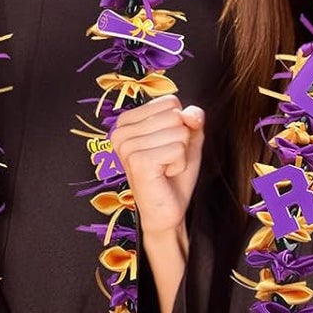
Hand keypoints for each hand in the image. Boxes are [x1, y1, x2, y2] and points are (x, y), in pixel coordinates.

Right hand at [110, 95, 203, 237]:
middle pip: (174, 116)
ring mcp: (126, 146)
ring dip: (180, 154)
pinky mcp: (137, 161)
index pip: (169, 102)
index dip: (179, 125)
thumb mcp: (186, 140)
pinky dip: (179, 164)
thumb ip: (191, 119)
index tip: (165, 147)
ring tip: (165, 169)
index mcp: (126, 121)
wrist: (166, 210)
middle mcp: (120, 130)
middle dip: (181, 141)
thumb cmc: (173, 175)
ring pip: (178, 132)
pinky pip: (177, 149)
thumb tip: (192, 114)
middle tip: (166, 161)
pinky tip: (164, 175)